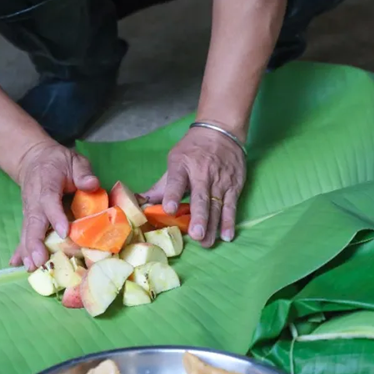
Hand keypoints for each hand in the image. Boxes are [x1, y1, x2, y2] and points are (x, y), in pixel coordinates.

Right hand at [9, 141, 99, 269]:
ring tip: (32, 267)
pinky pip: (25, 235)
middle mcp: (35, 200)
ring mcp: (30, 211)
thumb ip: (83, 173)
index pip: (50, 201)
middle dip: (36, 242)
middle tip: (40, 260)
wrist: (35, 160)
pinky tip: (17, 264)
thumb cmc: (59, 162)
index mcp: (47, 183)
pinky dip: (21, 249)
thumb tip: (92, 184)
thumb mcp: (74, 161)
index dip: (55, 216)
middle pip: (34, 222)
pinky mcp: (29, 219)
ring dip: (28, 250)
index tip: (64, 232)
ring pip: (28, 231)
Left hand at [142, 126, 245, 246]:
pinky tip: (226, 235)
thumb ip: (161, 185)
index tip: (169, 209)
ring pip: (217, 205)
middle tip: (196, 235)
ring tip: (207, 242)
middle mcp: (202, 173)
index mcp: (182, 165)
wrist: (221, 131)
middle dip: (199, 216)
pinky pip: (231, 206)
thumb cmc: (193, 150)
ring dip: (213, 225)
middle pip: (200, 197)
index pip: (177, 181)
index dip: (173, 195)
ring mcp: (220, 180)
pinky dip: (229, 221)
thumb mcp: (175, 161)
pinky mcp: (234, 186)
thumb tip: (139, 202)